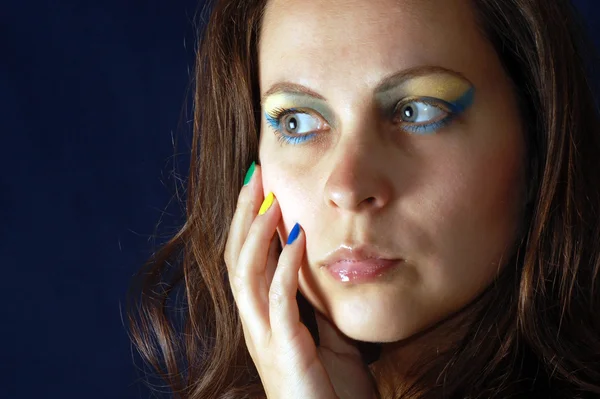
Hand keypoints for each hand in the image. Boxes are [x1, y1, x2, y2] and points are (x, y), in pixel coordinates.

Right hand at [224, 163, 374, 398]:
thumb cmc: (330, 388)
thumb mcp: (323, 333)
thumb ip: (312, 300)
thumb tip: (315, 262)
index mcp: (262, 318)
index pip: (245, 260)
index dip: (246, 222)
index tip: (258, 185)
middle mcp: (254, 324)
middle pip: (235, 259)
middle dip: (243, 216)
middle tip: (254, 177)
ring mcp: (264, 337)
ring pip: (245, 274)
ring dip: (256, 233)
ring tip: (268, 198)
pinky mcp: (283, 350)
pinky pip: (277, 301)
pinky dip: (285, 266)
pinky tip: (297, 237)